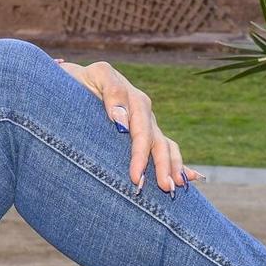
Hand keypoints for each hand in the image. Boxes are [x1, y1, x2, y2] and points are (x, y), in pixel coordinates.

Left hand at [55, 58, 200, 192]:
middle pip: (157, 142)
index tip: (136, 176)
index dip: (140, 155)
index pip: (141, 132)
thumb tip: (123, 121)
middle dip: (161, 166)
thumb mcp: (92, 76)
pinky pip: (166, 147)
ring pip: (165, 146)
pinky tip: (190, 178)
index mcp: (133, 99)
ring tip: (174, 188)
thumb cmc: (78, 80)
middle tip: (164, 188)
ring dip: (171, 167)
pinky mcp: (145, 131)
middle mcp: (143, 111)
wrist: (75, 79)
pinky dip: (179, 163)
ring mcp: (146, 122)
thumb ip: (111, 92)